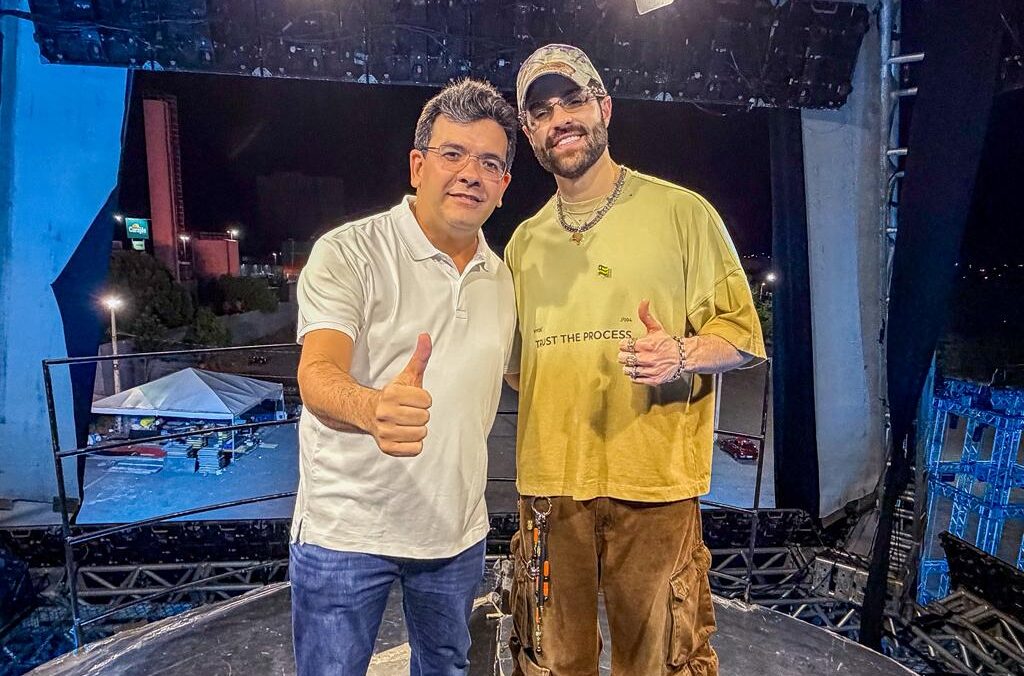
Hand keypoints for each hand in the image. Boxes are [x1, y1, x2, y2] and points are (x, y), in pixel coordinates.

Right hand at [372, 333, 432, 455]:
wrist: (366, 412)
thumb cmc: (393, 395)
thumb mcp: (407, 375)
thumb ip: (420, 357)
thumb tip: (426, 336)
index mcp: (392, 394)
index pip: (427, 400)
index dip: (423, 399)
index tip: (412, 399)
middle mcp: (385, 413)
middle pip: (425, 418)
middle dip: (420, 414)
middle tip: (408, 411)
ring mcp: (385, 432)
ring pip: (421, 434)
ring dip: (417, 429)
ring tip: (405, 423)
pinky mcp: (386, 447)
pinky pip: (416, 449)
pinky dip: (413, 444)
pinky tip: (403, 434)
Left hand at [617, 300, 684, 385]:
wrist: (683, 357)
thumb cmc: (666, 343)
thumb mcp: (656, 328)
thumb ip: (646, 315)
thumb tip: (644, 301)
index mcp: (646, 344)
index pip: (624, 345)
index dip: (624, 345)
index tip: (627, 345)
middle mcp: (647, 358)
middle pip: (623, 358)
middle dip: (624, 355)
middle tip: (629, 354)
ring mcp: (650, 370)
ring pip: (628, 369)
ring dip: (628, 366)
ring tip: (633, 362)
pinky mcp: (653, 379)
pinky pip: (636, 379)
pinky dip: (635, 375)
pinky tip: (639, 369)